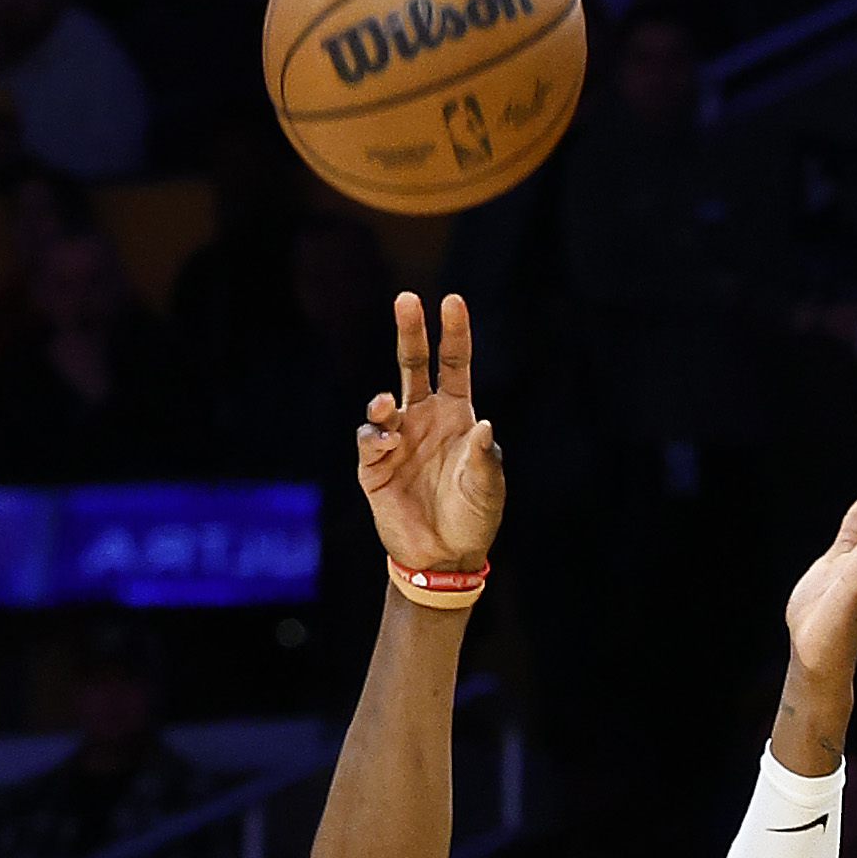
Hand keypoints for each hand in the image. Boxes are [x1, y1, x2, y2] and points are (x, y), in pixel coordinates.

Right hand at [356, 292, 503, 575]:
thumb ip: (485, 459)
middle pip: (413, 365)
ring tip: (386, 405)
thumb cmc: (472, 518)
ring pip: (384, 404)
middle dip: (410, 332)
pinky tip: (385, 443)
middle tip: (407, 299)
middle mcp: (424, 419)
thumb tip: (483, 426)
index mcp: (455, 415)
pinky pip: (368, 442)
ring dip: (382, 401)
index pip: (453, 363)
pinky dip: (374, 437)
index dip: (454, 332)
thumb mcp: (487, 489)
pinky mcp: (374, 468)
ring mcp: (397, 441)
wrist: (442, 558)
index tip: (452, 300)